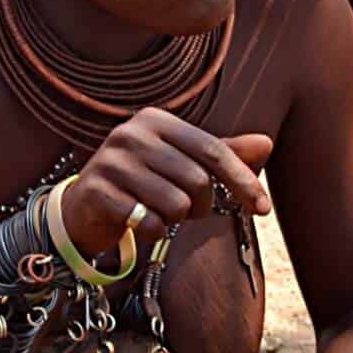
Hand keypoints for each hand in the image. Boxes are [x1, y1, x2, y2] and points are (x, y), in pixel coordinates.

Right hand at [60, 107, 273, 252]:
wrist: (86, 207)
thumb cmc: (146, 182)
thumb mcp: (185, 164)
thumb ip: (225, 153)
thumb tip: (266, 142)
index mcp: (157, 120)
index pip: (214, 150)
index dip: (244, 181)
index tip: (264, 209)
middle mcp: (131, 134)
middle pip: (197, 180)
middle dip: (202, 205)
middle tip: (186, 209)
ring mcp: (109, 161)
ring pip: (175, 204)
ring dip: (175, 219)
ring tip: (159, 212)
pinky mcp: (95, 192)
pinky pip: (147, 222)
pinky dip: (153, 231)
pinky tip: (138, 222)